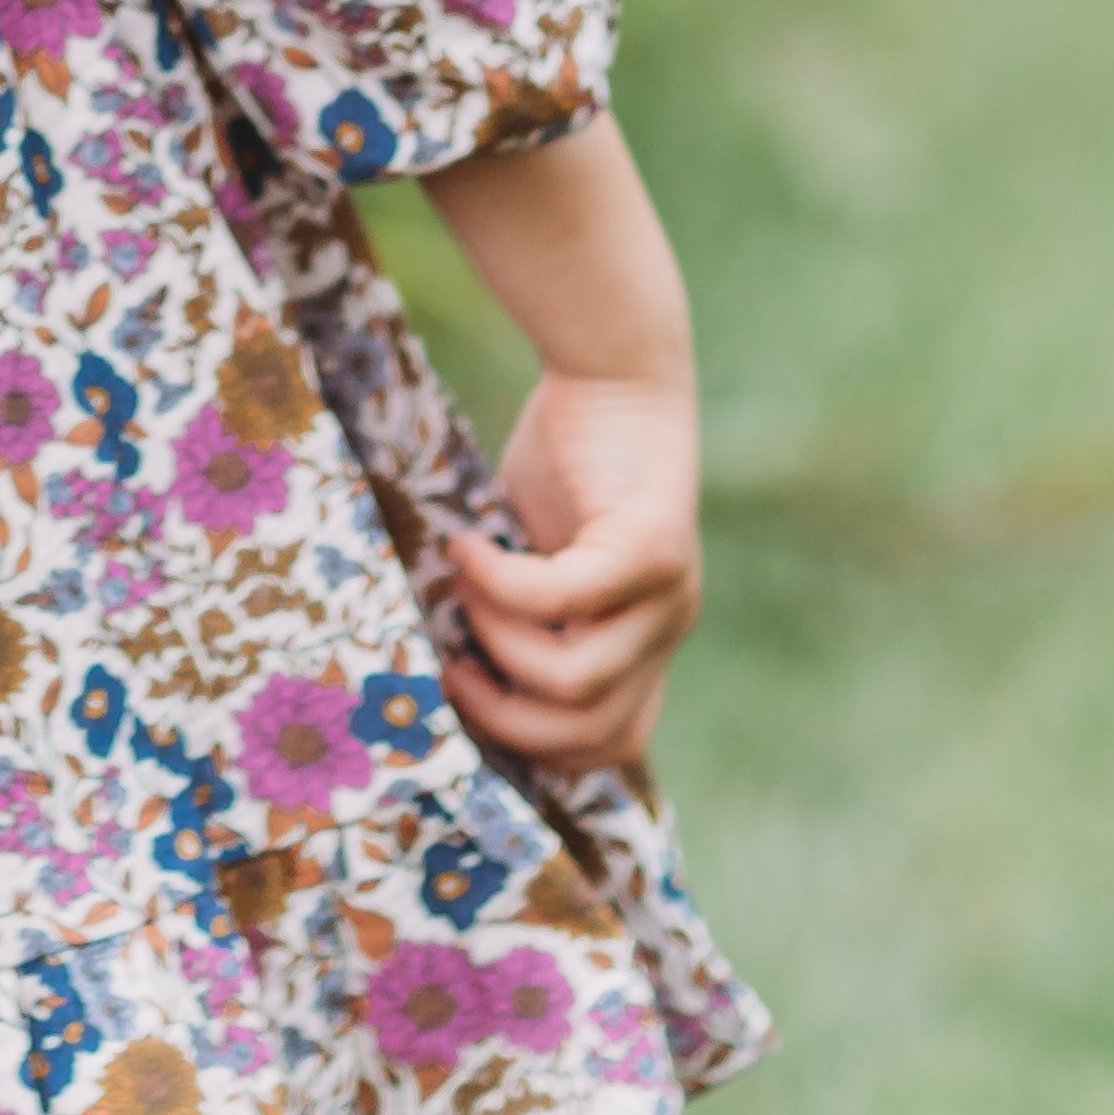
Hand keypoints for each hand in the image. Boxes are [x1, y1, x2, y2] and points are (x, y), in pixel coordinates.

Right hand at [439, 366, 700, 772]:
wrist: (616, 367)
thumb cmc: (566, 458)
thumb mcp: (539, 557)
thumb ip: (521, 617)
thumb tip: (444, 673)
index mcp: (644, 641)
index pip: (611, 746)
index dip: (536, 747)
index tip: (467, 696)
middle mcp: (668, 630)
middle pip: (595, 736)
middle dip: (508, 719)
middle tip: (450, 667)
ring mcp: (669, 597)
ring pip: (579, 681)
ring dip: (502, 643)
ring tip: (464, 584)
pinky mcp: (650, 550)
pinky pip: (562, 599)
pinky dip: (501, 581)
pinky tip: (469, 542)